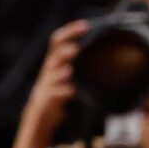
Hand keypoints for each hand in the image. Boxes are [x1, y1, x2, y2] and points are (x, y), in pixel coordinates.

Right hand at [24, 20, 83, 143]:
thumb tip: (110, 57)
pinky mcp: (43, 103)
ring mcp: (43, 88)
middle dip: (64, 51)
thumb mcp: (68, 80)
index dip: (69, 32)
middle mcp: (47, 73)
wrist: (37, 121)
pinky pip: (51, 96)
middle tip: (76, 49)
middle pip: (53, 56)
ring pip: (50, 74)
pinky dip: (61, 92)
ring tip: (70, 69)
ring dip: (60, 70)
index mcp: (53, 64)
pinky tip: (70, 90)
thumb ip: (81, 68)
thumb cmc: (56, 98)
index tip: (84, 26)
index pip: (57, 41)